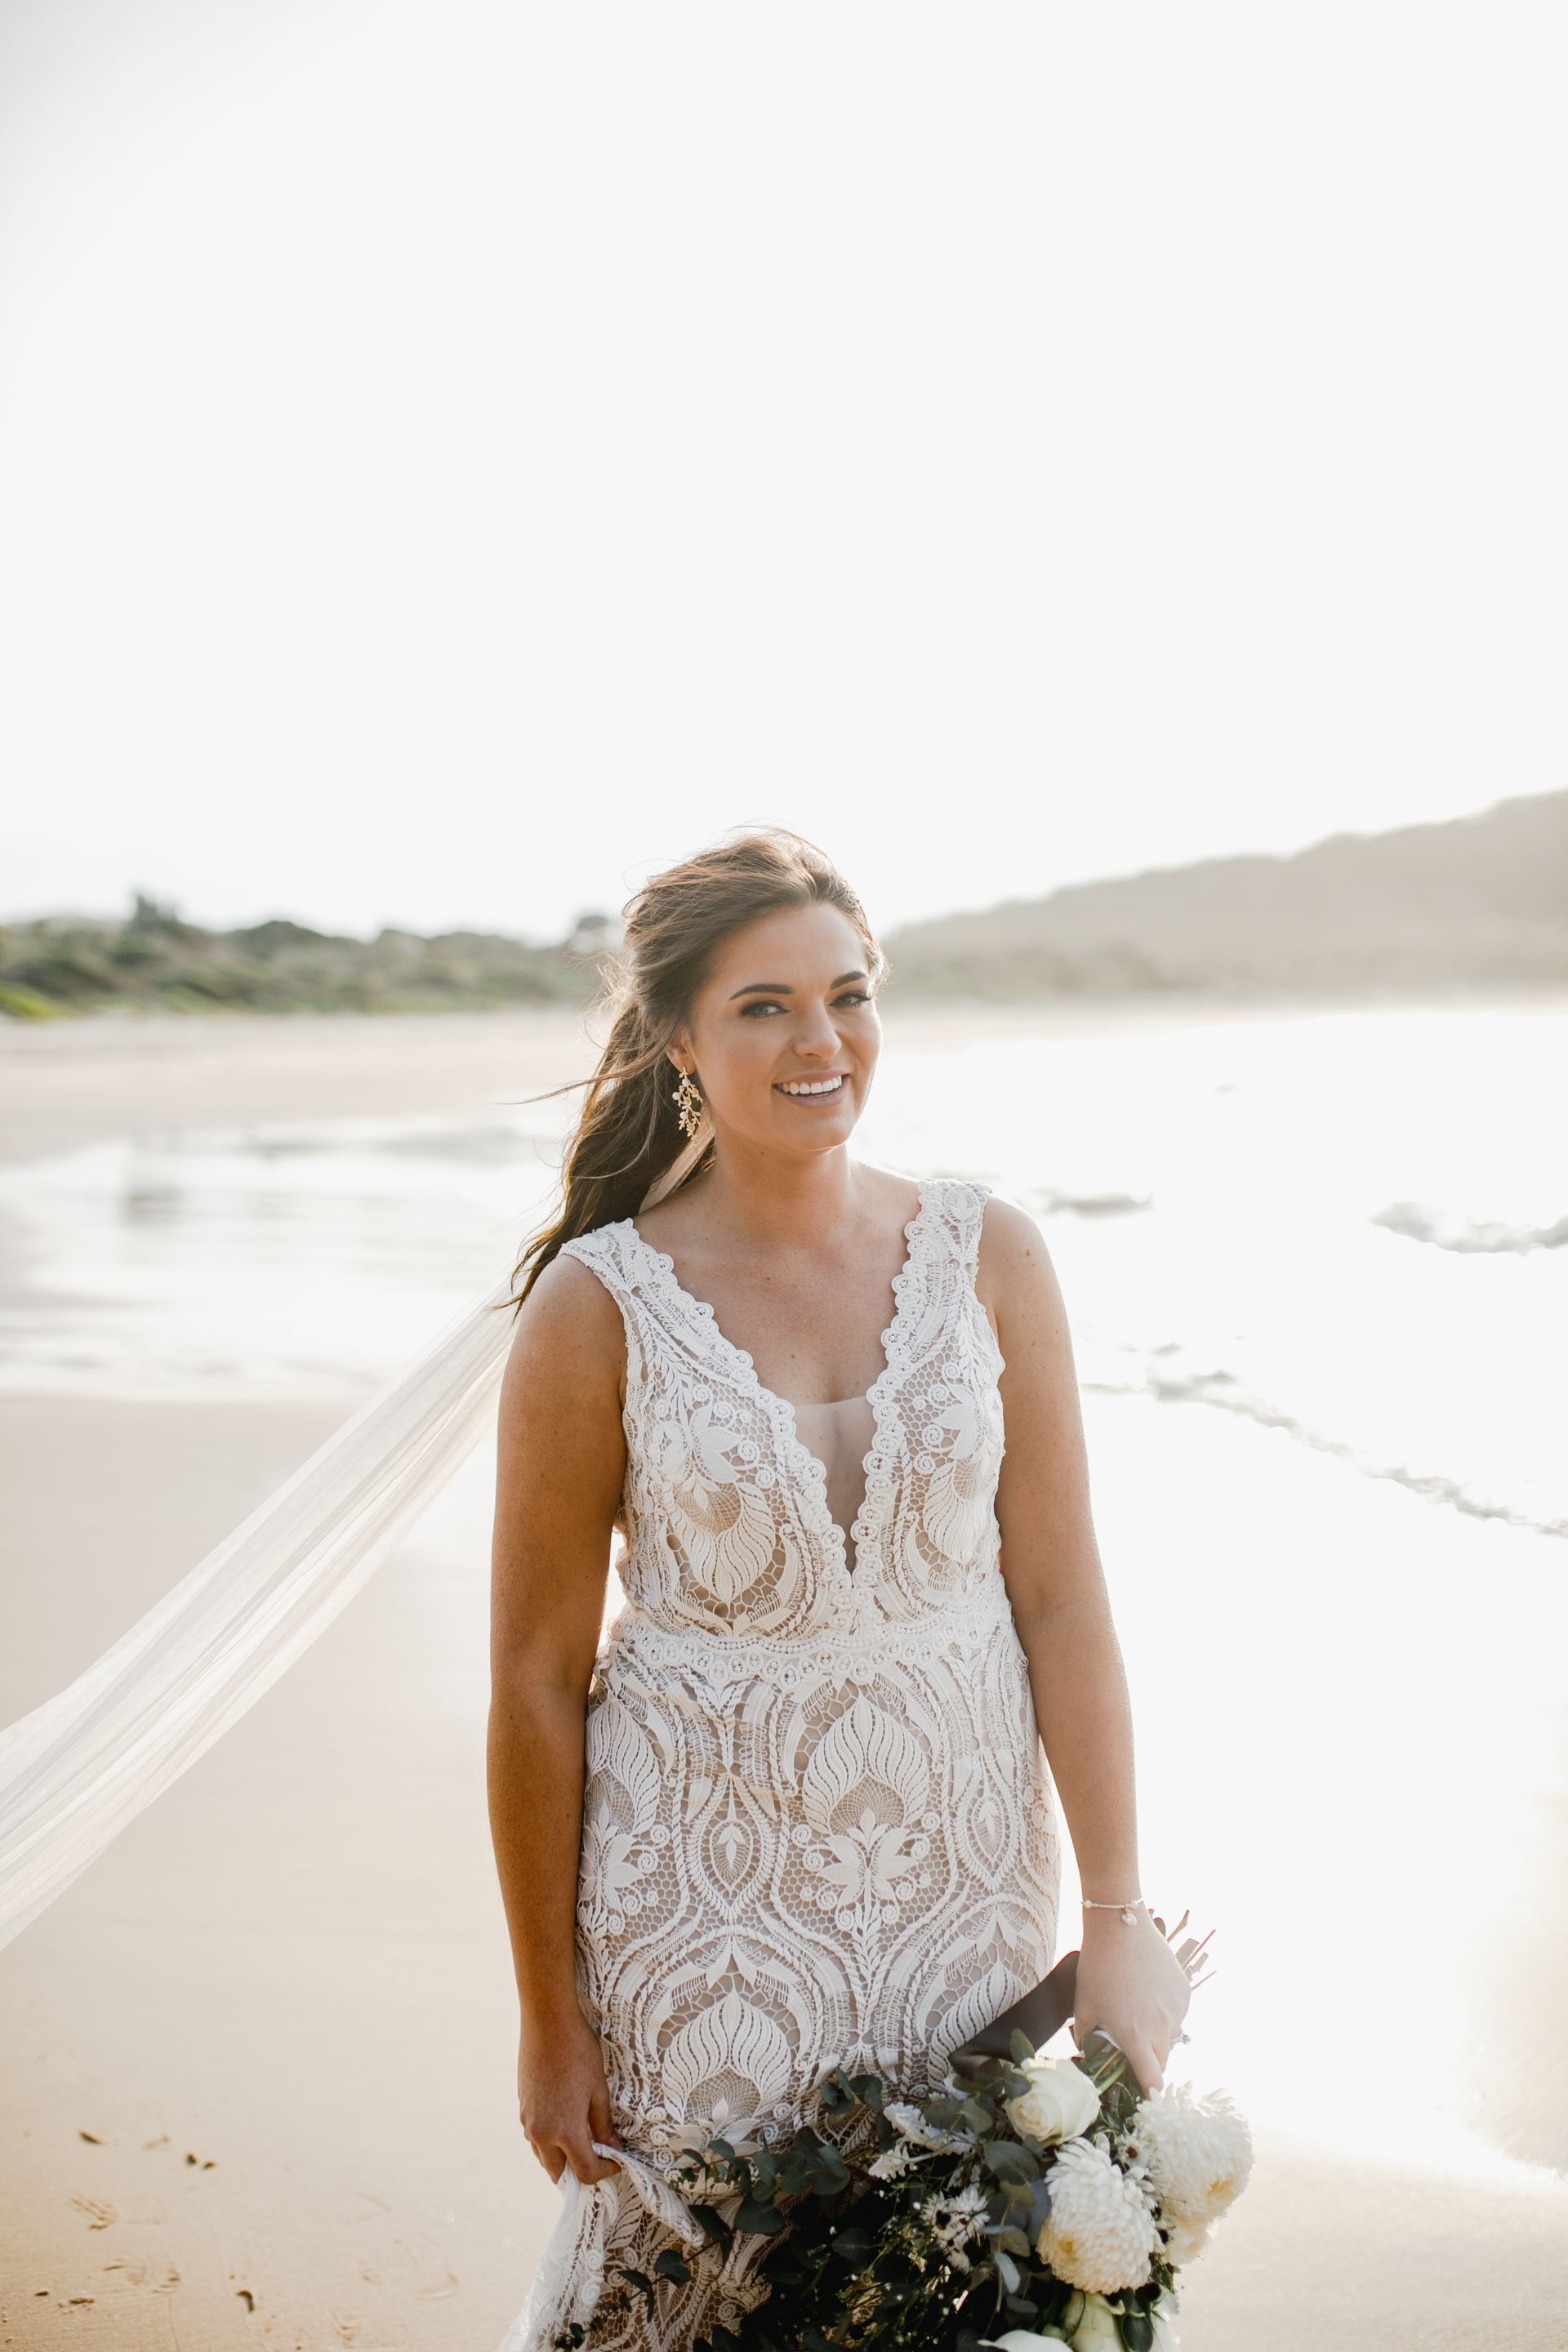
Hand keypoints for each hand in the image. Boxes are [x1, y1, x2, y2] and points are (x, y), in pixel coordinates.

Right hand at [517, 2007, 623, 2184]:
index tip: (617, 2162)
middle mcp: (541, 2133)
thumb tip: (612, 2148)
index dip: (605, 2172)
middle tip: (599, 2159)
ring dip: (561, 2158)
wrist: (547, 2021)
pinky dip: (549, 2142)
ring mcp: (528, 2121)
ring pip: (543, 2156)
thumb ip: (603, 2125)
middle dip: (579, 2172)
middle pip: (559, 2173)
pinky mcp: (522, 2107)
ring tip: (583, 2142)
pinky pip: (535, 2137)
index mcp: (565, 2131)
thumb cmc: (578, 2051)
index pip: (585, 2171)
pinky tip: (563, 2124)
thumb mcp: (598, 2089)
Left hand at [1071, 1907, 1191, 2094]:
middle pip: (1162, 2060)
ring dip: (1157, 2034)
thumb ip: (1086, 2036)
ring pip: (1170, 2035)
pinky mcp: (1184, 1991)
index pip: (1152, 2079)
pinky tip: (1148, 1992)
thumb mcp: (1084, 2006)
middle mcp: (1160, 2027)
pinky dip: (1165, 2012)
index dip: (1150, 2092)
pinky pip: (1177, 2013)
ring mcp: (1175, 2008)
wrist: (1121, 1927)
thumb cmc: (1098, 1968)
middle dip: (1149, 2060)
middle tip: (1133, 2046)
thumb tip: (1089, 2052)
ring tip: (1137, 2009)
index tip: (1147, 2096)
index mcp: (1135, 2036)